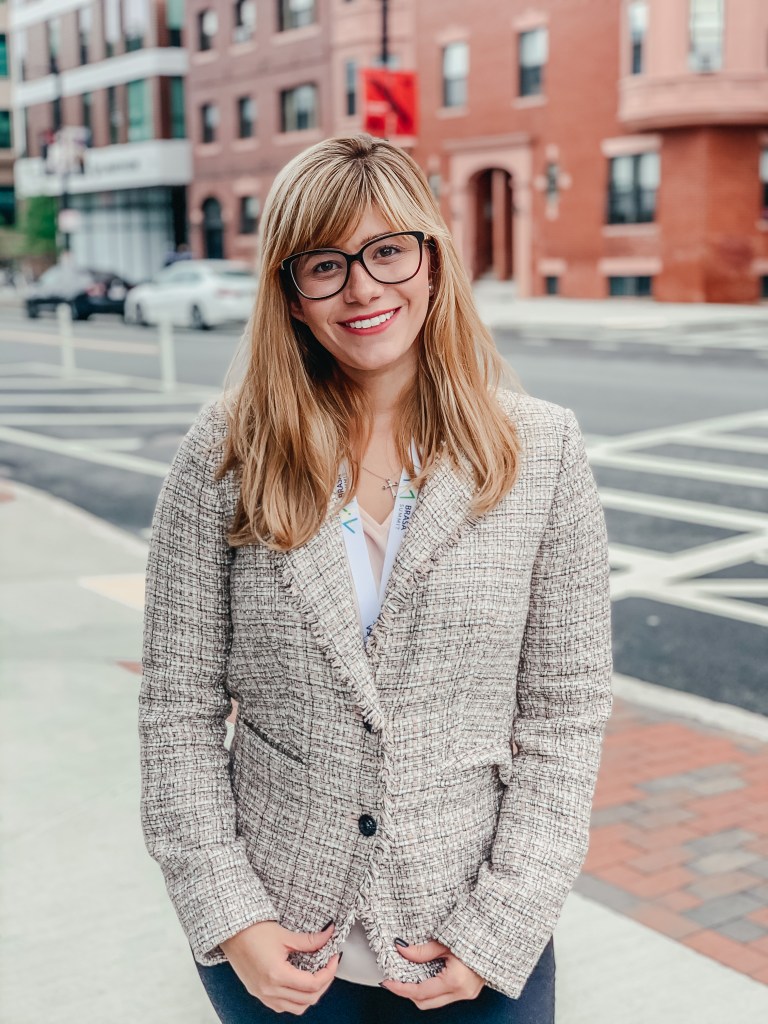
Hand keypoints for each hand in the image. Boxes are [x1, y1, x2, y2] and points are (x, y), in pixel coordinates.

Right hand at [220, 920, 339, 1014]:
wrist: (230, 932)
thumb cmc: (253, 931)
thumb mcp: (285, 935)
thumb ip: (310, 940)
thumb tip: (329, 935)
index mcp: (276, 975)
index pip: (312, 984)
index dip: (329, 972)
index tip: (334, 958)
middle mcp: (269, 990)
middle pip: (307, 999)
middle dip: (324, 983)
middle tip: (329, 966)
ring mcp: (263, 995)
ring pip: (296, 1008)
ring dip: (311, 995)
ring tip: (317, 976)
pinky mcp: (258, 993)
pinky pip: (282, 1006)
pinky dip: (296, 999)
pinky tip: (299, 983)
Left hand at [381, 938, 485, 1007]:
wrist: (499, 933)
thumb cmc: (476, 934)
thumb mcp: (445, 941)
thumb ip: (422, 950)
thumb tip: (401, 950)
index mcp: (455, 981)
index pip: (420, 993)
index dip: (401, 988)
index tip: (388, 982)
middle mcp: (462, 992)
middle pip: (426, 1003)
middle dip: (408, 993)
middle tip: (396, 979)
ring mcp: (467, 993)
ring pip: (435, 1001)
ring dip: (420, 991)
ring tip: (409, 974)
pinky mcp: (470, 989)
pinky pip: (445, 995)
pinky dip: (433, 988)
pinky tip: (426, 974)